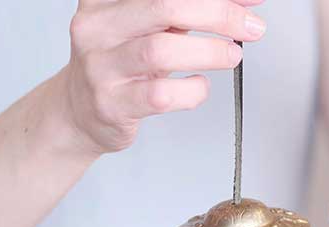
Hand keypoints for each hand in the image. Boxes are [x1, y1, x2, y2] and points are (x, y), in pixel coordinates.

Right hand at [58, 0, 266, 154]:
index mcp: (104, 1)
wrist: (79, 112)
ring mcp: (101, 67)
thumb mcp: (151, 30)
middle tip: (248, 26)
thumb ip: (191, 13)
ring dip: (208, 51)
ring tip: (230, 56)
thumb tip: (244, 4)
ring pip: (160, 50)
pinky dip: (191, 90)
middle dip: (217, 14)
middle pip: (164, 7)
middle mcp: (97, 28)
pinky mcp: (111, 105)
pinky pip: (160, 95)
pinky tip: (198, 85)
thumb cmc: (120, 65)